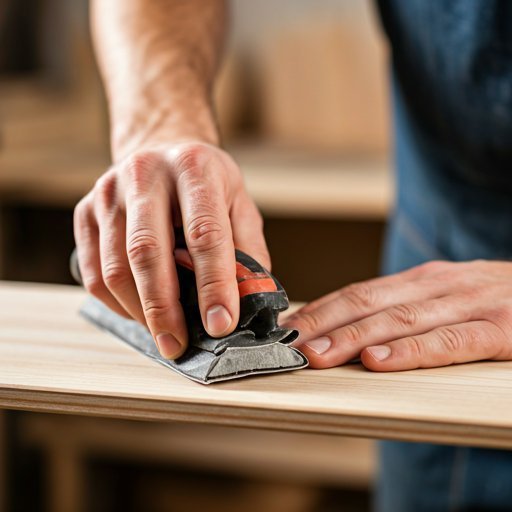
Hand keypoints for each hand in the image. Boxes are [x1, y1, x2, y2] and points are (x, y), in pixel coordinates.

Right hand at [74, 142, 268, 358]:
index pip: (204, 233)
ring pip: (114, 268)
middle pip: (148, 252)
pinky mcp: (85, 211)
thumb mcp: (239, 203)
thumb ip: (248, 250)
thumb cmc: (206, 183)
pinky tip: (140, 313)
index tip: (220, 324)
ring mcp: (109, 192)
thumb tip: (250, 303)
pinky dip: (117, 304)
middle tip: (178, 345)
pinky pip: (93, 272)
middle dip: (164, 308)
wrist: (161, 149)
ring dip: (139, 312)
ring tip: (164, 333)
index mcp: (194, 168)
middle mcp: (145, 173)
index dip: (213, 284)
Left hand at [284, 260, 511, 370]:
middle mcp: (437, 286)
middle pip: (368, 303)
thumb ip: (404, 309)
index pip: (359, 292)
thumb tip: (354, 330)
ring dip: (353, 337)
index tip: (289, 328)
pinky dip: (411, 352)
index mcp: (420, 281)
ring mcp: (468, 304)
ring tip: (318, 354)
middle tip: (290, 344)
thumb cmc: (494, 300)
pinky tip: (380, 362)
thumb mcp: (444, 297)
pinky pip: (449, 342)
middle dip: (325, 324)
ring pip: (400, 320)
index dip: (322, 310)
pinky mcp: (500, 329)